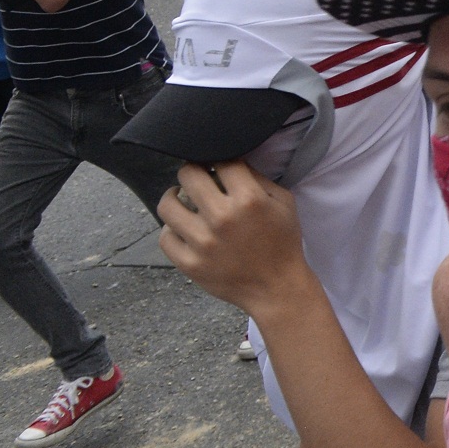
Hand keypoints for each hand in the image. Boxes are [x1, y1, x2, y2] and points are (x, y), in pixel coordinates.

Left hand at [156, 161, 316, 317]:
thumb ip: (258, 179)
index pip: (222, 162)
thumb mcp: (284, 203)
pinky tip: (181, 227)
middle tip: (196, 177)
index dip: (220, 160)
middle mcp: (222, 218)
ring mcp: (202, 242)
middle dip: (192, 171)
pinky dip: (171, 229)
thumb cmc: (282, 242)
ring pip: (168, 205)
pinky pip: (164, 237)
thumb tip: (229, 165)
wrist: (276, 287)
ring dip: (174, 197)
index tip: (219, 167)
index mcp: (249, 199)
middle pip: (189, 175)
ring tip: (180, 198)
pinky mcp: (188, 263)